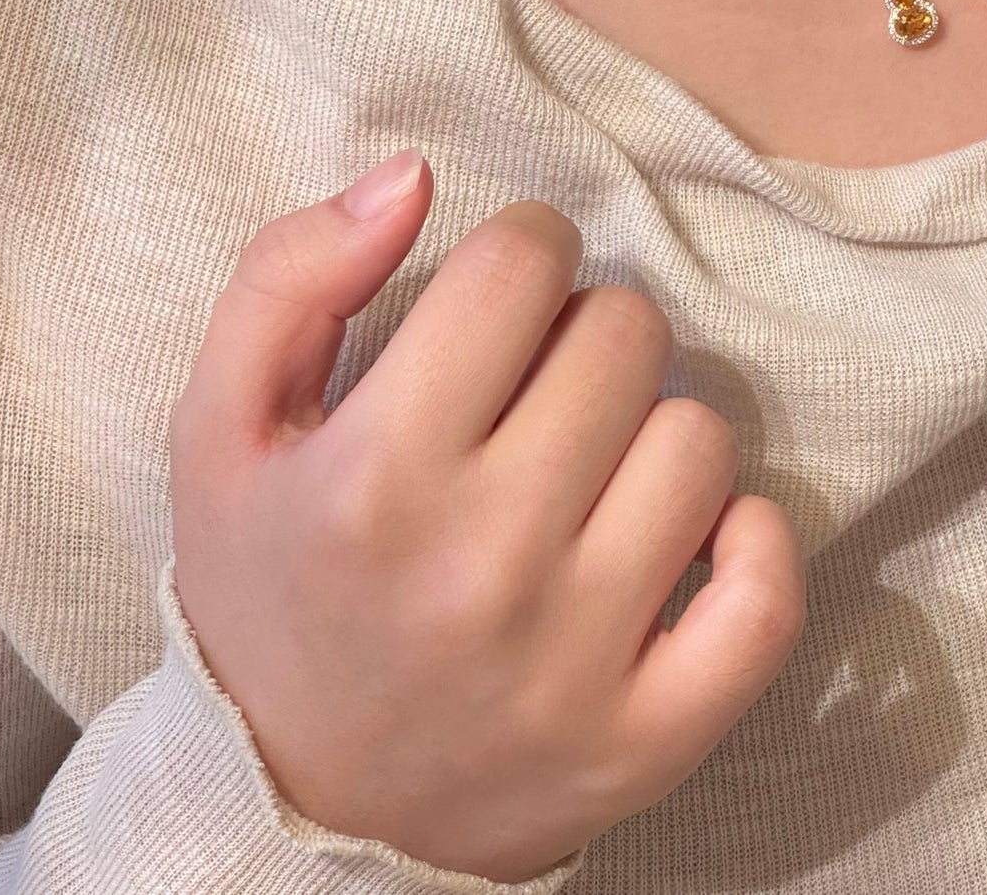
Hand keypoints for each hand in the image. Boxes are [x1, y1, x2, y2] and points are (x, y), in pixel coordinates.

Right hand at [168, 148, 805, 884]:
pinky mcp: (646, 737)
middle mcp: (483, 562)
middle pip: (625, 336)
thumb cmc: (270, 595)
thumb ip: (290, 278)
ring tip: (596, 467)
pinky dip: (750, 544)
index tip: (512, 287)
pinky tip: (692, 534)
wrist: (298, 811)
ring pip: (700, 440)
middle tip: (545, 384)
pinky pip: (765, 597)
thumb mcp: (220, 431)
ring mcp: (577, 658)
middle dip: (587, 332)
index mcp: (378, 474)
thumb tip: (411, 177)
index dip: (525, 248)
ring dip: (656, 431)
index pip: (522, 266)